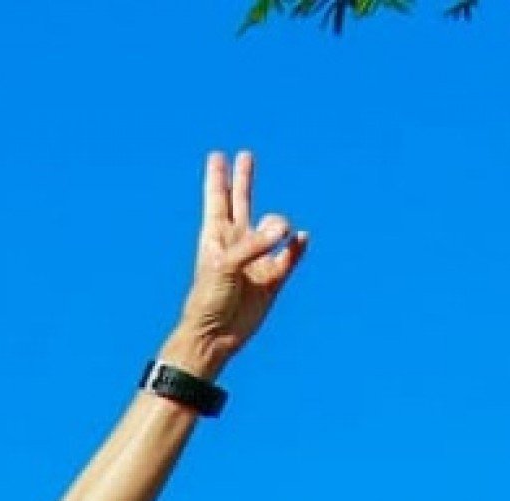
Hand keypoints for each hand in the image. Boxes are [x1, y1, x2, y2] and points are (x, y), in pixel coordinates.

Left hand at [171, 151, 307, 375]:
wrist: (215, 336)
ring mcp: (255, 259)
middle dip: (243, 180)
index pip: (218, 199)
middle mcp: (236, 243)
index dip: (218, 178)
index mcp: (216, 237)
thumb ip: (253, 244)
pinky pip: (291, 255)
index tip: (217, 156)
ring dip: (278, 224)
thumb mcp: (224, 266)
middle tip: (245, 155)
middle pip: (242, 201)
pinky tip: (301, 239)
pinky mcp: (272, 278)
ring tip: (278, 232)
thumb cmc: (208, 300)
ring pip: (272, 228)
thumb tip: (286, 230)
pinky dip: (297, 247)